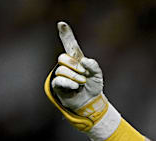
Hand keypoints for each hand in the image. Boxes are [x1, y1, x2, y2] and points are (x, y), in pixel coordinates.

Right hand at [44, 22, 119, 140]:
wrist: (90, 102)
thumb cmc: (93, 87)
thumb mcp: (98, 75)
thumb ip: (94, 66)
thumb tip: (84, 61)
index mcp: (77, 60)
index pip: (70, 45)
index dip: (66, 34)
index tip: (61, 23)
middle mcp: (67, 65)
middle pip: (63, 57)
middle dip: (74, 65)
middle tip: (84, 74)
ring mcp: (61, 75)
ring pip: (62, 70)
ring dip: (75, 76)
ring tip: (81, 83)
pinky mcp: (57, 85)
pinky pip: (59, 80)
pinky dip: (69, 82)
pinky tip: (76, 86)